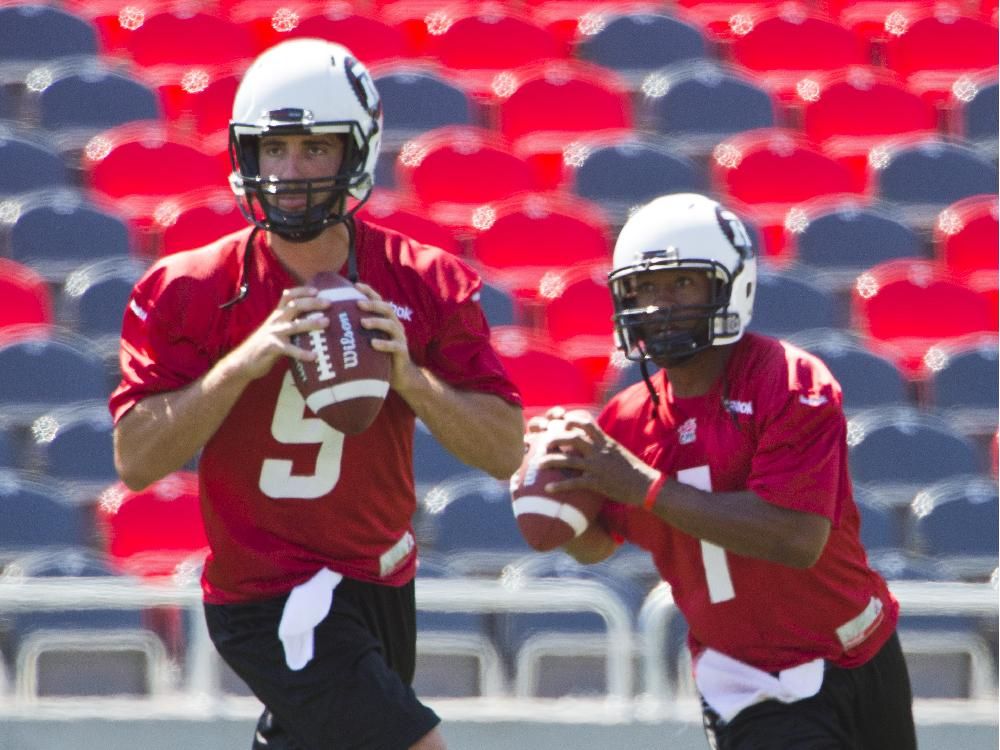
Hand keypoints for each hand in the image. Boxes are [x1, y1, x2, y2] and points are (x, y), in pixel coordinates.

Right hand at [225, 286, 330, 381]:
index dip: (302, 291)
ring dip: (311, 322)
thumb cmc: (265, 346)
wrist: (243, 362)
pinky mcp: (272, 347)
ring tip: (327, 322)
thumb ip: (290, 324)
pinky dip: (302, 352)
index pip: (288, 296)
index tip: (317, 290)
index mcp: (277, 315)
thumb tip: (314, 321)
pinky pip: (289, 349)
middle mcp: (275, 320)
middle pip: (294, 305)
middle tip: (329, 303)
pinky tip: (314, 356)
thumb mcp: (277, 330)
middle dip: (312, 302)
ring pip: (294, 325)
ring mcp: (273, 333)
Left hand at [354, 281, 418, 394]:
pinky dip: (383, 343)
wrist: (399, 375)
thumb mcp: (369, 339)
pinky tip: (373, 344)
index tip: (355, 285)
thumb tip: (333, 321)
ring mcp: (400, 338)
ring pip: (390, 325)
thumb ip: (358, 329)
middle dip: (372, 305)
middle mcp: (395, 325)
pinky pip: (394, 346)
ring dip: (376, 322)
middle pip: (386, 308)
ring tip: (363, 323)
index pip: (379, 300)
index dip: (369, 292)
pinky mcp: (401, 351)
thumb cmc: (379, 356)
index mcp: (387, 319)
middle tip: (357, 304)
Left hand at [539, 410, 659, 507]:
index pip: (587, 423)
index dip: (571, 420)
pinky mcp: (597, 483)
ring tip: (538, 464)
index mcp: (605, 442)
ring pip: (569, 460)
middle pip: (573, 438)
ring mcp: (597, 467)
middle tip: (544, 443)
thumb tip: (595, 441)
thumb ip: (605, 445)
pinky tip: (547, 489)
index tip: (560, 422)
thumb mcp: (619, 451)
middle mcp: (599, 451)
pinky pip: (574, 483)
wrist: (646, 485)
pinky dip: (559, 485)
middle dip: (556, 439)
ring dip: (551, 461)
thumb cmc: (634, 470)